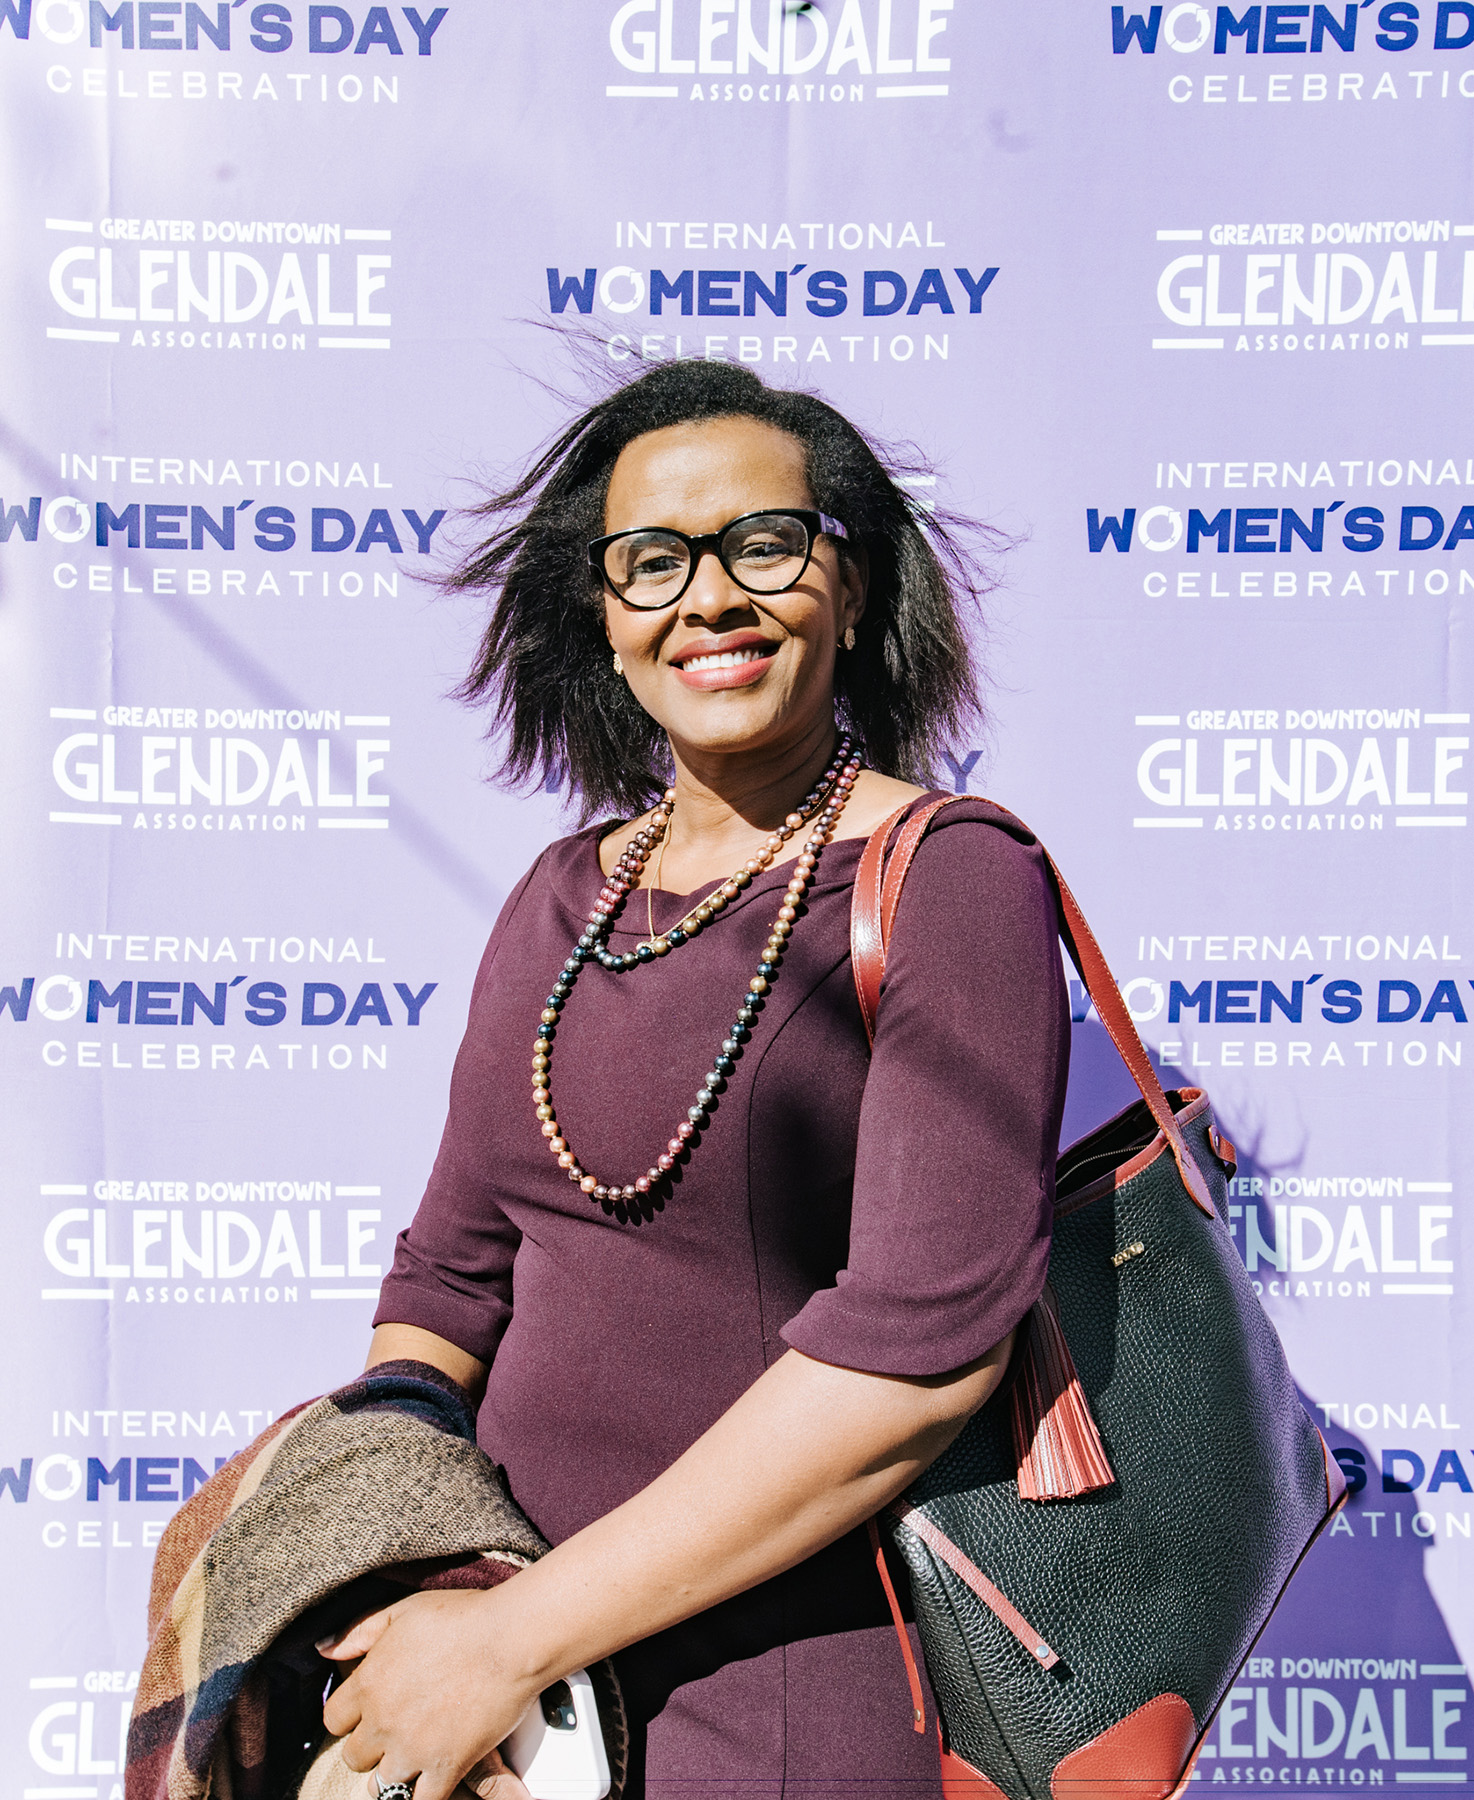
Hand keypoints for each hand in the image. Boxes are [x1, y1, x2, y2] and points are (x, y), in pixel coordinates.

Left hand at [320, 1590, 538, 1799]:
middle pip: (354, 1757)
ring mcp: (413, 1750)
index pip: (333, 1720)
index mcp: (368, 1683)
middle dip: (372, 1746)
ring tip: (414, 1755)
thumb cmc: (461, 1617)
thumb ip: (358, 1630)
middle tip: (396, 1730)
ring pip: (381, 1784)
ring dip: (395, 1771)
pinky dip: (422, 1794)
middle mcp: (383, 1723)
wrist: (511, 1637)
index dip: (350, 1716)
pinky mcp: (446, 1767)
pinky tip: (432, 1779)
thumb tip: (322, 1648)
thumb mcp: (403, 1610)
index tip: (368, 1710)